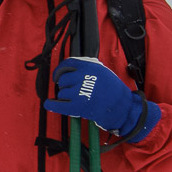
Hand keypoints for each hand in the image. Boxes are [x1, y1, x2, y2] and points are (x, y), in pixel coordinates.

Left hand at [45, 57, 159, 142]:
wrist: (123, 107)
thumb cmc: (113, 91)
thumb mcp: (102, 72)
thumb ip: (87, 68)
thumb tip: (69, 67)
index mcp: (90, 67)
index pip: (68, 63)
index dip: (60, 69)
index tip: (58, 75)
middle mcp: (84, 77)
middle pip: (63, 79)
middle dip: (65, 85)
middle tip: (72, 90)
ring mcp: (80, 92)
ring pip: (62, 92)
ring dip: (65, 96)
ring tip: (75, 99)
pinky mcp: (78, 106)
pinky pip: (58, 104)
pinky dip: (52, 104)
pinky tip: (49, 103)